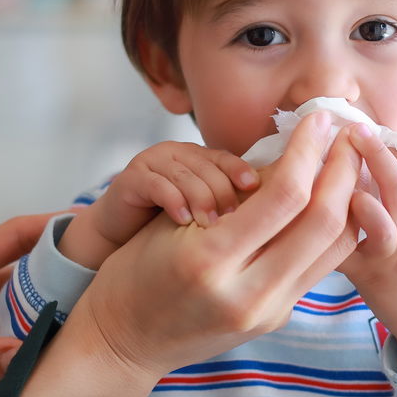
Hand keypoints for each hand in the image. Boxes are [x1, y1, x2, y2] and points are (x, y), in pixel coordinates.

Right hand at [15, 111, 363, 396]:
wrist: (123, 341)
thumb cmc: (134, 272)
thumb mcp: (171, 224)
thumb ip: (232, 198)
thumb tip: (292, 156)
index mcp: (212, 261)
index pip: (285, 196)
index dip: (308, 149)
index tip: (318, 118)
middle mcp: (247, 294)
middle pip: (324, 223)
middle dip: (344, 171)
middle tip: (349, 136)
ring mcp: (266, 314)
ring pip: (336, 247)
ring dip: (350, 199)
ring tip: (349, 163)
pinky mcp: (276, 320)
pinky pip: (323, 266)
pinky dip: (336, 228)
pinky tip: (334, 203)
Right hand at [60, 141, 258, 268]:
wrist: (119, 241)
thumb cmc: (168, 230)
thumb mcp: (205, 217)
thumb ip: (231, 208)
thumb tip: (277, 216)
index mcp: (200, 159)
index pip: (227, 159)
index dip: (242, 172)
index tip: (256, 188)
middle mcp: (177, 154)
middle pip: (209, 165)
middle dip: (224, 192)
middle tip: (236, 219)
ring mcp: (152, 163)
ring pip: (185, 174)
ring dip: (200, 199)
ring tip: (210, 225)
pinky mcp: (129, 178)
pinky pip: (156, 184)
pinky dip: (173, 202)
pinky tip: (182, 221)